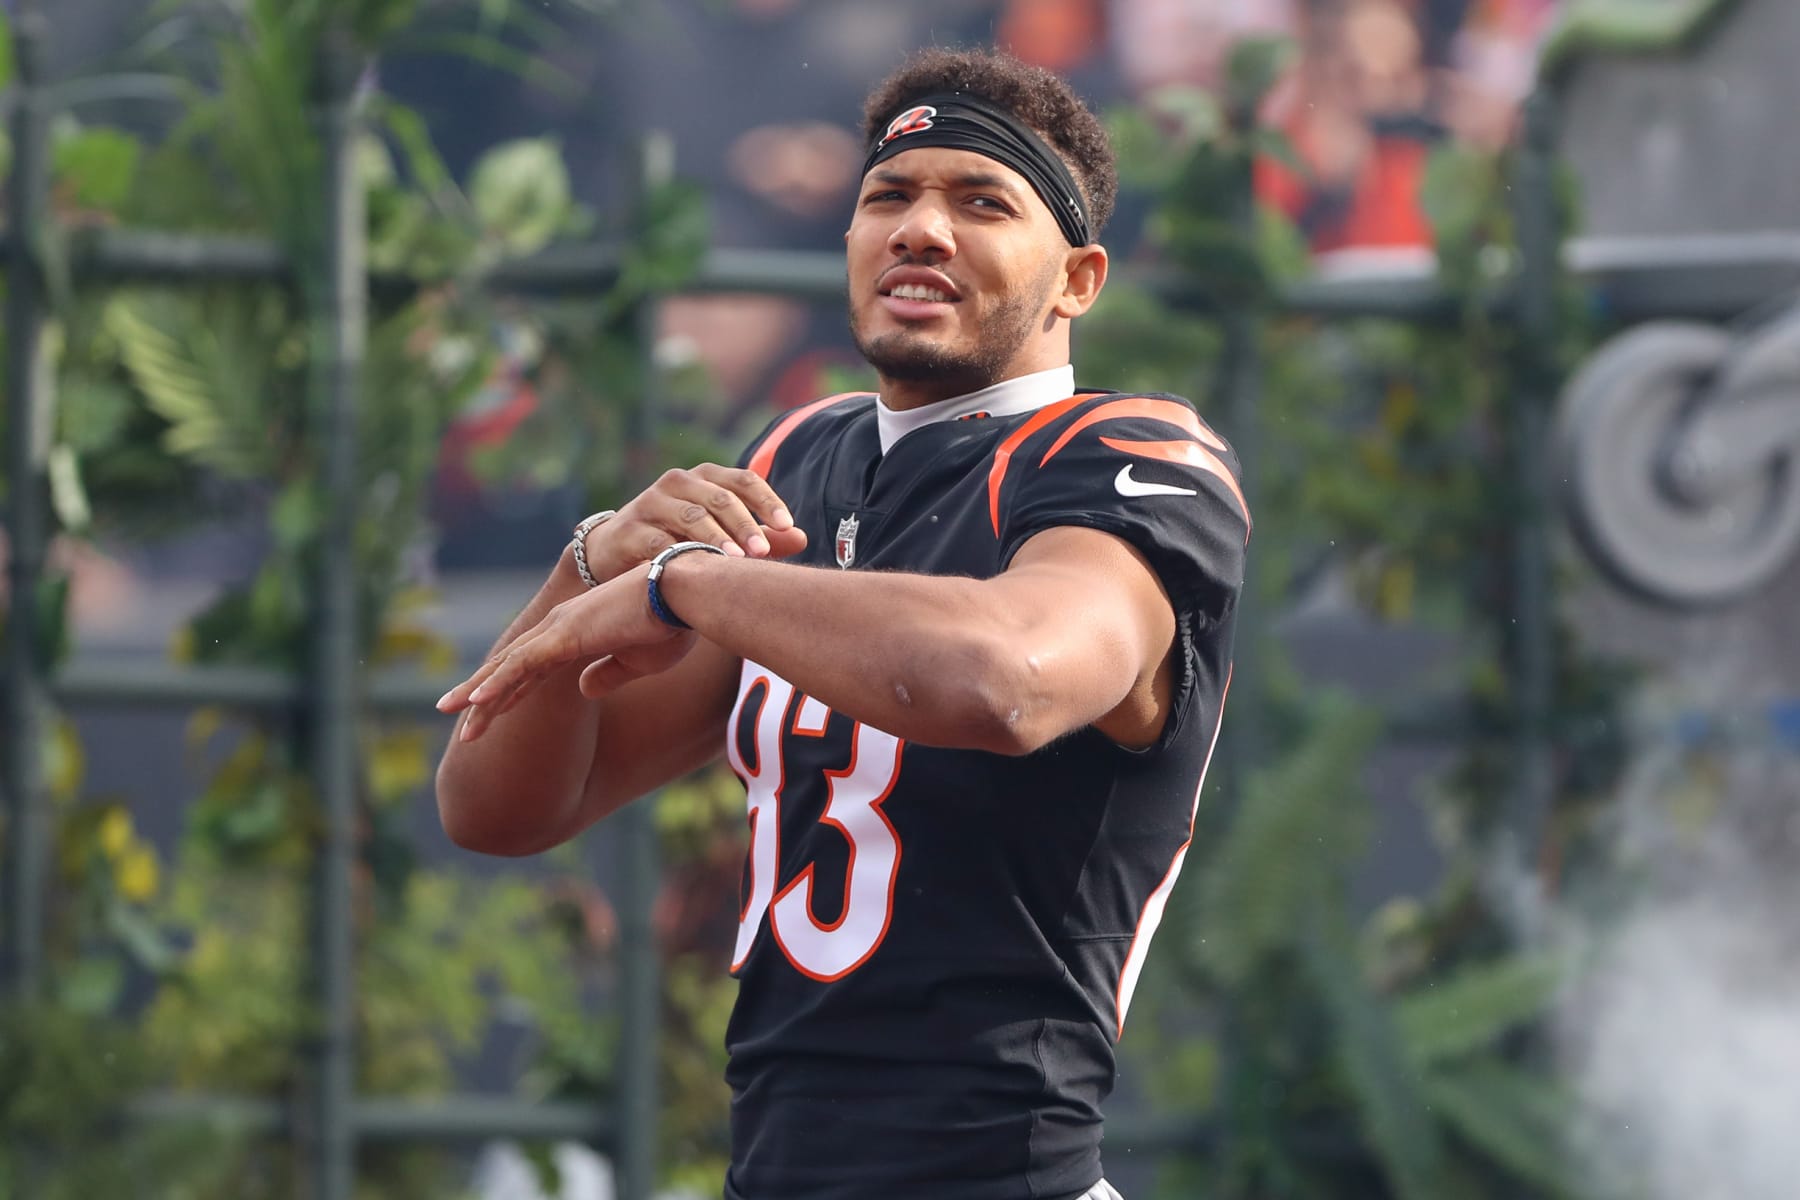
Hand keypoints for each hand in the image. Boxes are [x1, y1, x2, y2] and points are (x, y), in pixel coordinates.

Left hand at [436, 567, 690, 741]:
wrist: (687, 596)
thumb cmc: (672, 624)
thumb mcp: (638, 663)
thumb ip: (607, 675)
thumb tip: (583, 690)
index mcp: (578, 633)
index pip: (533, 667)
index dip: (510, 690)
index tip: (488, 710)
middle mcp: (561, 627)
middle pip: (512, 665)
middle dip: (482, 692)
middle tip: (454, 714)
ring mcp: (559, 629)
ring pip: (508, 667)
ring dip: (479, 693)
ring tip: (450, 713)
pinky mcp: (564, 635)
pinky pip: (521, 665)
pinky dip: (496, 683)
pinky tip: (475, 701)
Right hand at [588, 464, 806, 578]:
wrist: (613, 554)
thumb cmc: (677, 541)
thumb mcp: (718, 536)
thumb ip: (759, 537)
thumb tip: (801, 538)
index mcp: (704, 478)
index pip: (743, 480)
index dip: (767, 501)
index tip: (787, 526)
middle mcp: (678, 482)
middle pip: (719, 497)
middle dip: (744, 524)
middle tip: (763, 551)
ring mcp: (651, 503)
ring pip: (690, 516)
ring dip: (716, 539)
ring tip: (736, 561)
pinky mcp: (630, 529)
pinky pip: (658, 540)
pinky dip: (680, 554)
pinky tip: (697, 569)